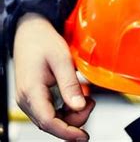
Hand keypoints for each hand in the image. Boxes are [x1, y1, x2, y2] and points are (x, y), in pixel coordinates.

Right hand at [13, 13, 94, 139]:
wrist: (30, 30)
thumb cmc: (43, 41)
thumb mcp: (61, 59)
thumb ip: (69, 84)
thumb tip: (79, 107)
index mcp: (31, 91)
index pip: (48, 121)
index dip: (67, 132)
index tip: (83, 136)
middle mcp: (26, 99)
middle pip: (50, 123)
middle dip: (73, 120)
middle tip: (91, 102)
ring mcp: (28, 99)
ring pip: (50, 119)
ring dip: (70, 115)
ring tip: (86, 98)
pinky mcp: (33, 97)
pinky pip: (49, 111)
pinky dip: (64, 109)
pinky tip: (76, 98)